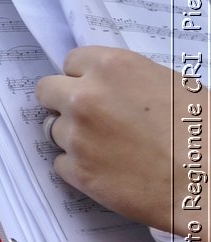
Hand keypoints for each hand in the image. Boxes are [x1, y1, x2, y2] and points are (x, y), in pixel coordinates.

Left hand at [36, 46, 201, 234]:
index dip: (82, 77)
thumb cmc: (203, 131)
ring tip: (109, 147)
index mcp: (112, 67)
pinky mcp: (76, 171)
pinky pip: (61, 163)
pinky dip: (78, 167)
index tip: (91, 87)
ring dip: (73, 137)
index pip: (71, 61)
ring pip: (53, 129)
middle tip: (87, 116)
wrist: (208, 180)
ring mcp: (77, 136)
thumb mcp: (170, 84)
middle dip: (62, 102)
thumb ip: (127, 81)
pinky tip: (108, 170)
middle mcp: (85, 97)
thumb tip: (108, 85)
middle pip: (47, 91)